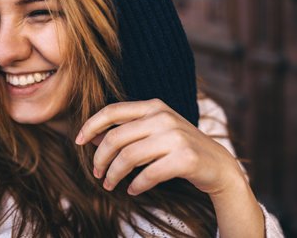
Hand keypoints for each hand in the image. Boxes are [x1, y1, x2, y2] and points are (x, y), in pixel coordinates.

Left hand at [75, 99, 244, 195]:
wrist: (218, 164)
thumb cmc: (180, 147)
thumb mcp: (155, 131)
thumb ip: (128, 130)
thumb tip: (94, 137)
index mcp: (154, 106)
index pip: (113, 111)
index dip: (91, 125)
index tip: (78, 141)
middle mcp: (163, 117)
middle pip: (116, 138)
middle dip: (100, 158)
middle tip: (97, 173)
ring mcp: (175, 137)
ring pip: (128, 157)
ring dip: (114, 175)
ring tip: (110, 185)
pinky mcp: (185, 158)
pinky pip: (148, 174)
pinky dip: (136, 185)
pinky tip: (133, 190)